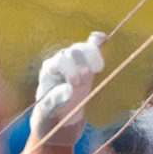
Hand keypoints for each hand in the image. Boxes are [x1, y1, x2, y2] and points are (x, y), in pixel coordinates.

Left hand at [29, 33, 106, 147]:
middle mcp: (62, 60)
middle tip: (85, 81)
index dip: (70, 70)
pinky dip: (98, 41)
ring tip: (98, 69)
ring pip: (85, 48)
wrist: (60, 115)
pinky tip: (103, 38)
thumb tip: (69, 89)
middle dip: (82, 65)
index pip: (60, 61)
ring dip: (93, 56)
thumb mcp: (48, 110)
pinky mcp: (88, 62)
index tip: (75, 84)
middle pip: (74, 51)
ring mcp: (76, 59)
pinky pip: (93, 46)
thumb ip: (56, 100)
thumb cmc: (51, 113)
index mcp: (49, 69)